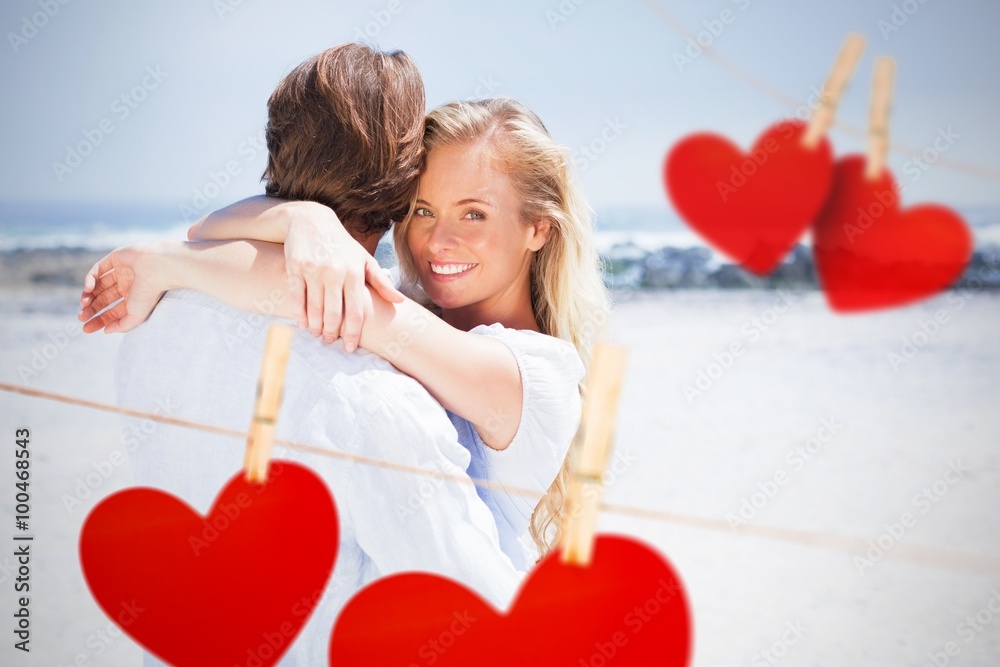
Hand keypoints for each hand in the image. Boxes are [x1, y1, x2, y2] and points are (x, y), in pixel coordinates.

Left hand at [77, 244, 168, 333]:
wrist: (157, 268)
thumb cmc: (149, 293)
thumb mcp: (135, 316)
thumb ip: (121, 326)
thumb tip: (106, 331)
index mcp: (133, 299)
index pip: (113, 311)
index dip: (100, 320)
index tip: (86, 329)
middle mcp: (127, 285)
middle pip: (103, 299)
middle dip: (91, 309)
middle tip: (81, 318)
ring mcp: (121, 271)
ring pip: (98, 284)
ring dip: (88, 295)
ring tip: (84, 303)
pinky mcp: (116, 258)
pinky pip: (98, 269)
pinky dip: (90, 279)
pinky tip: (88, 289)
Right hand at [283, 210, 402, 351]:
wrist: (311, 220)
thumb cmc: (342, 245)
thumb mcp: (364, 259)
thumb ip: (381, 282)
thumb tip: (400, 301)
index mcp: (354, 273)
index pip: (355, 311)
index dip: (353, 333)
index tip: (350, 348)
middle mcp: (335, 272)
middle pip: (333, 314)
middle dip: (332, 333)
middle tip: (330, 342)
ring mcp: (314, 270)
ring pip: (314, 308)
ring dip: (315, 327)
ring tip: (317, 335)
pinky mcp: (295, 267)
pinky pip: (297, 298)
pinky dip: (299, 314)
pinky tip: (303, 324)